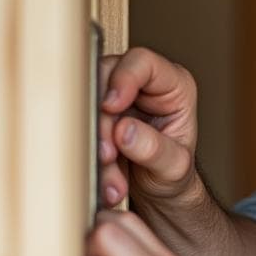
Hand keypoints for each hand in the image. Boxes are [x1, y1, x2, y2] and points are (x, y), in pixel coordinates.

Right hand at [98, 48, 198, 207]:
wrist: (158, 192)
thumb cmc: (173, 171)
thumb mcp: (175, 167)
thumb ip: (155, 149)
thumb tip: (125, 131)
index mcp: (173, 86)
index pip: (143, 63)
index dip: (123, 78)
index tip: (111, 106)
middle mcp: (142, 86)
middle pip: (105, 82)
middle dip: (102, 123)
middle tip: (107, 155)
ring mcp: (115, 100)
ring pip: (87, 106)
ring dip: (94, 144)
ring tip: (111, 178)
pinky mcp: (95, 116)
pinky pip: (79, 126)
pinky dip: (87, 154)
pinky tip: (103, 178)